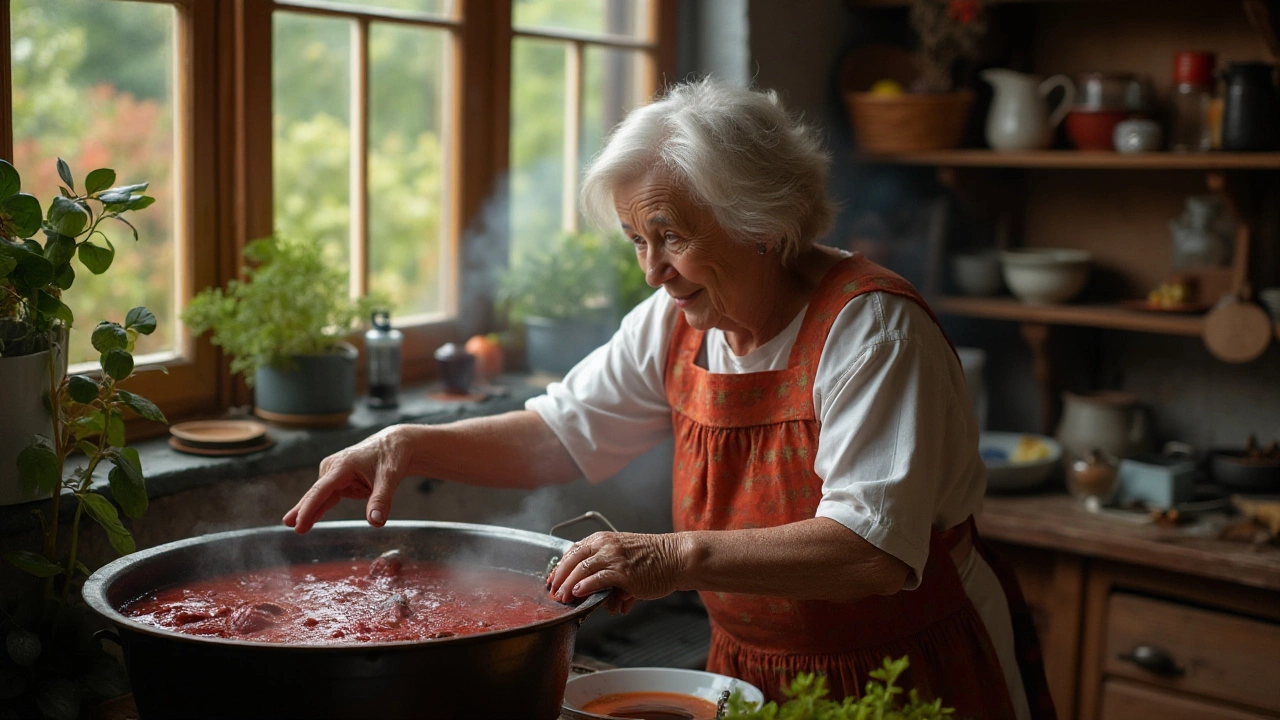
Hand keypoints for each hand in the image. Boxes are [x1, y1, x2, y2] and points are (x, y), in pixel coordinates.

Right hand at [282, 426, 412, 532]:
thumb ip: (381, 500)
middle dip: (302, 509)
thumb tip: (376, 522)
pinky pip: (328, 496)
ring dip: (308, 510)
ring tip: (291, 524)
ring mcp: (335, 472)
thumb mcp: (390, 477)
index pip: (321, 490)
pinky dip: (320, 507)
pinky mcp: (340, 478)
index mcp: (343, 465)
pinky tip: (309, 519)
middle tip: (288, 524)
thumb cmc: (391, 456)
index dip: (308, 508)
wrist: (396, 443)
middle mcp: (334, 467)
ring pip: (320, 495)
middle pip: (316, 493)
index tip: (298, 524)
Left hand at [547, 532, 685, 607]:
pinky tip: (578, 594)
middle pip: (572, 560)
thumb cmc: (655, 560)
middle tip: (553, 593)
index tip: (552, 579)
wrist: (676, 558)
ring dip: (568, 586)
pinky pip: (596, 579)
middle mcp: (605, 545)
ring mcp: (613, 557)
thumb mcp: (626, 560)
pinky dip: (584, 587)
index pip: (573, 551)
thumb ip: (612, 579)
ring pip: (580, 570)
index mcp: (603, 539)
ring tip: (563, 599)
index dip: (559, 567)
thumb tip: (609, 603)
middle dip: (559, 578)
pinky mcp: (622, 572)